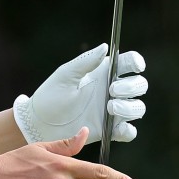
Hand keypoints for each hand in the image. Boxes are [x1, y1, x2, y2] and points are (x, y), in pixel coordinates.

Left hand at [13, 43, 145, 143]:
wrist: (40, 123)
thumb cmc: (50, 95)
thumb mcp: (66, 75)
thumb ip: (86, 61)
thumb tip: (105, 46)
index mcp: (103, 74)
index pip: (129, 64)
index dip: (136, 63)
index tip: (134, 66)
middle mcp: (112, 92)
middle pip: (139, 85)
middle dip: (131, 86)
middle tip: (112, 89)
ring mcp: (112, 112)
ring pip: (137, 108)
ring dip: (129, 107)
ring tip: (110, 107)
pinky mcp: (109, 130)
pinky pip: (129, 132)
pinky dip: (127, 130)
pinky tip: (116, 127)